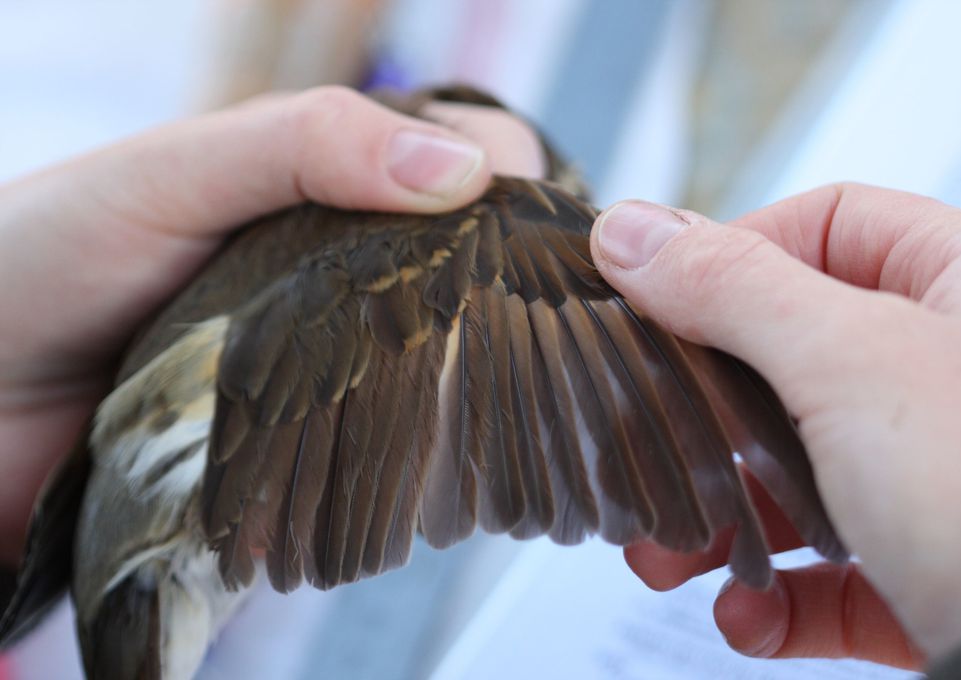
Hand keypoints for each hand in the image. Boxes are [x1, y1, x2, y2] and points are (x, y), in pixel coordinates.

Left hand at [0, 86, 543, 566]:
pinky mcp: (307, 442)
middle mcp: (334, 268)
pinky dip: (425, 444)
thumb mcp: (171, 174)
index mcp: (315, 184)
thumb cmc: (43, 261)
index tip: (542, 220)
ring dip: (478, 369)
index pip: (451, 158)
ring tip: (518, 390)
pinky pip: (389, 439)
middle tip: (542, 317)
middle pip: (463, 263)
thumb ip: (304, 148)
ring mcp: (324, 358)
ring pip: (439, 356)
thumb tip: (462, 171)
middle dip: (513, 282)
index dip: (508, 174)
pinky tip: (450, 453)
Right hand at [590, 184, 960, 664]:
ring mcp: (958, 478)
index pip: (830, 226)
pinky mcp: (944, 573)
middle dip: (705, 416)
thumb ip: (731, 287)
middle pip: (797, 360)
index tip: (658, 305)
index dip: (734, 256)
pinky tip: (750, 614)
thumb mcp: (850, 362)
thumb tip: (628, 232)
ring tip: (667, 556)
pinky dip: (779, 593)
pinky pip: (841, 571)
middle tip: (643, 437)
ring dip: (725, 517)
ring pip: (808, 474)